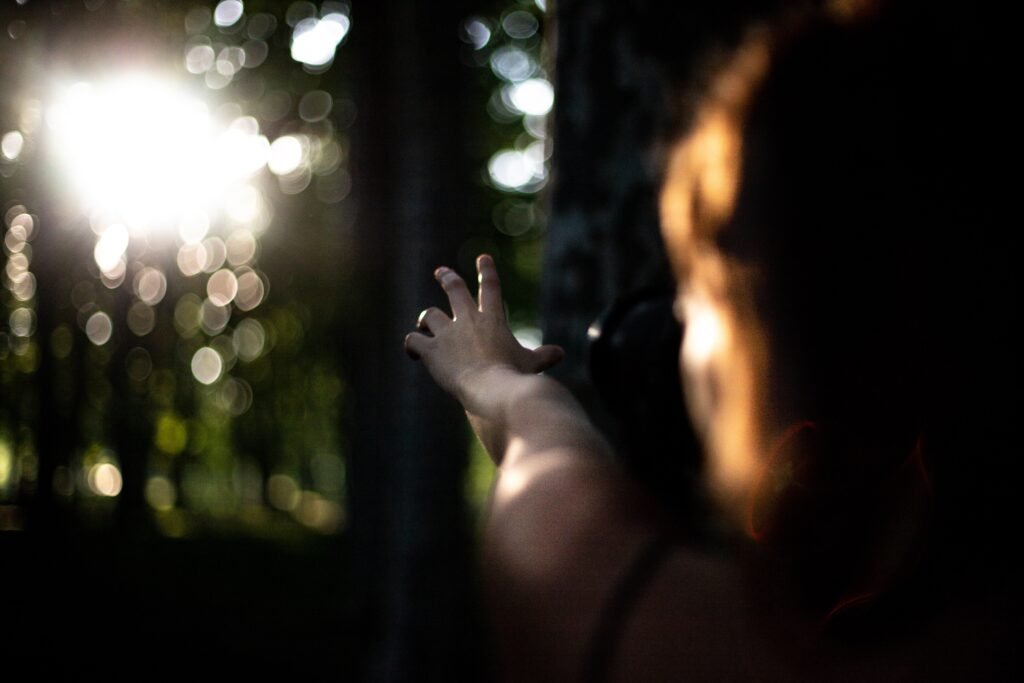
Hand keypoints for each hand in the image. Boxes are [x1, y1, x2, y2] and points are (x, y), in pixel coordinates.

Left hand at [404, 254, 563, 408]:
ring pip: (430, 315)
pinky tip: (414, 351)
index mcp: (493, 319)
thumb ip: (544, 356)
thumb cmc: (514, 376)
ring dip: (427, 319)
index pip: (490, 287)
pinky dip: (412, 344)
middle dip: (448, 278)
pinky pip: (413, 340)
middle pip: (454, 290)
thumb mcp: (531, 364)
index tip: (483, 258)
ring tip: (425, 325)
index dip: (487, 271)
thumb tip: (560, 354)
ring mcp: (448, 334)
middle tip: (441, 272)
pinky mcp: (431, 350)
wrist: (491, 388)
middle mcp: (468, 320)